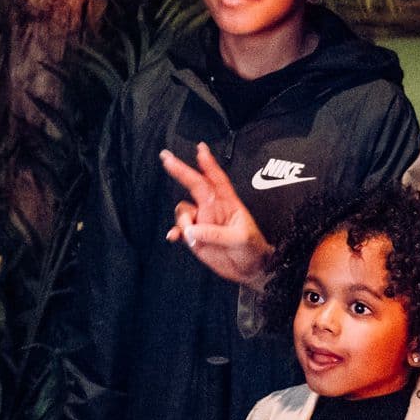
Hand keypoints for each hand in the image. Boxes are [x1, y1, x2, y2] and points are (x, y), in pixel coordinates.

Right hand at [159, 144, 272, 286]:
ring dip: (183, 221)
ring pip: (183, 210)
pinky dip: (175, 232)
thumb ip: (216, 234)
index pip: (217, 179)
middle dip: (181, 170)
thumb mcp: (240, 240)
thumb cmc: (252, 250)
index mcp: (228, 204)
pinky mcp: (195, 237)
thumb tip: (192, 230)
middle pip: (194, 185)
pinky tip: (174, 237)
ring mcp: (202, 222)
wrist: (250, 270)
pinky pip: (179, 229)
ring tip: (193, 236)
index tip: (200, 149)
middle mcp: (213, 209)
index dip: (208, 163)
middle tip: (166, 158)